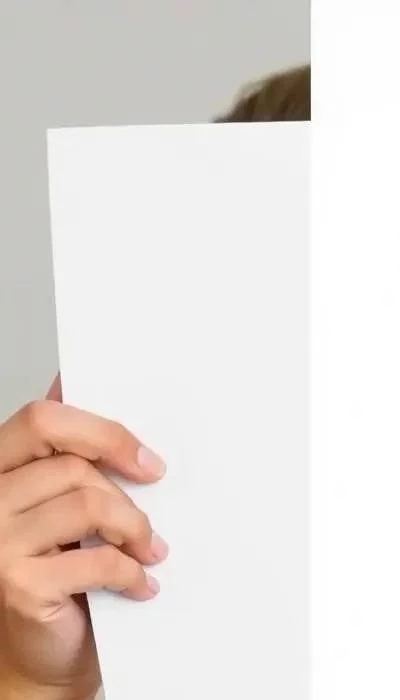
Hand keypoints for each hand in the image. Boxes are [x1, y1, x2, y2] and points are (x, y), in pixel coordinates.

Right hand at [0, 376, 167, 699]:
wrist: (38, 651)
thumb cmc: (54, 571)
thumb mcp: (59, 503)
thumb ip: (67, 453)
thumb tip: (87, 385)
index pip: (42, 420)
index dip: (99, 430)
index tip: (144, 457)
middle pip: (71, 463)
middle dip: (124, 486)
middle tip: (155, 505)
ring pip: (88, 504)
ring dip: (134, 528)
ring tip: (151, 549)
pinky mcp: (17, 584)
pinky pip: (95, 559)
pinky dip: (130, 571)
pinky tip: (141, 582)